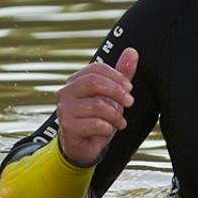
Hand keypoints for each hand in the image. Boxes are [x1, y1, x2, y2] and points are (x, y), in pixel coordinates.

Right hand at [55, 47, 138, 166]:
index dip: (116, 76)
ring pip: (96, 105)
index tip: (129, 88)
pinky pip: (94, 124)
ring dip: (115, 115)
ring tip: (120, 122)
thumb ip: (121, 74)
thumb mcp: (111, 95)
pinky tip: (109, 130)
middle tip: (130, 102)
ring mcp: (65, 109)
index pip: (96, 68)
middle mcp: (66, 92)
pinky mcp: (68, 127)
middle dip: (117, 92)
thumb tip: (132, 51)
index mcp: (76, 81)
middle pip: (93, 82)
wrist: (81, 146)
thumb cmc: (96, 118)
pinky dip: (107, 128)